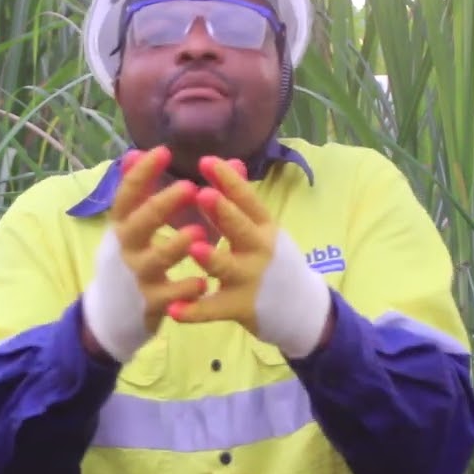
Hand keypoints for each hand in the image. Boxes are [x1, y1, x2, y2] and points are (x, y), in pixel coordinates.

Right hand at [81, 146, 208, 361]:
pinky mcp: (150, 303)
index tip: (163, 151)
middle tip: (190, 187)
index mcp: (123, 224)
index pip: (127, 194)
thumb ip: (144, 191)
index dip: (143, 173)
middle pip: (140, 222)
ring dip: (177, 245)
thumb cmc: (133, 259)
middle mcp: (126, 247)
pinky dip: (185, 289)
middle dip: (163, 204)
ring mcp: (137, 276)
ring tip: (200, 233)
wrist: (113, 314)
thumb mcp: (132, 226)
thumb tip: (137, 151)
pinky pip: (169, 295)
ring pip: (156, 259)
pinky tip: (203, 282)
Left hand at [167, 156, 331, 358]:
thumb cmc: (273, 261)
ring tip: (196, 249)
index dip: (228, 181)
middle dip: (224, 213)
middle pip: (241, 229)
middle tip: (203, 195)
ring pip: (228, 268)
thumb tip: (231, 161)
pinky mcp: (240, 307)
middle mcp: (260, 250)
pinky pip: (213, 309)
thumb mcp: (264, 229)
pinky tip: (174, 310)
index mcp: (264, 227)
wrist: (300, 308)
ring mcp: (250, 280)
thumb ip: (243, 200)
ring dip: (212, 259)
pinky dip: (194, 311)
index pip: (248, 199)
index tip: (206, 161)